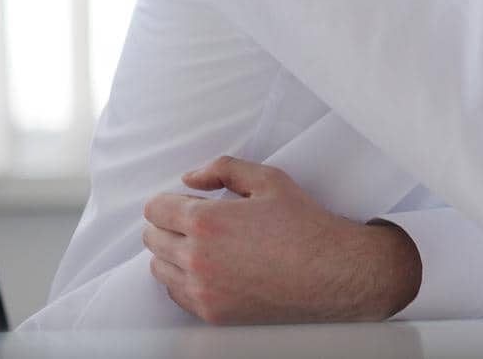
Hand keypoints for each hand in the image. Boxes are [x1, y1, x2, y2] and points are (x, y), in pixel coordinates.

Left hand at [142, 156, 421, 323]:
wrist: (329, 272)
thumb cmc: (303, 225)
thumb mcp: (269, 180)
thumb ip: (223, 169)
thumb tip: (191, 178)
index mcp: (206, 222)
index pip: (155, 209)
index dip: (169, 200)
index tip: (186, 201)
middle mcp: (196, 258)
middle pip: (152, 237)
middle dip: (168, 223)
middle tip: (197, 220)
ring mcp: (201, 290)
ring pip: (159, 267)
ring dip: (172, 251)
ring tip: (204, 244)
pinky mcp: (210, 312)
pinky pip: (176, 292)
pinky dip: (183, 278)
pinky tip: (210, 267)